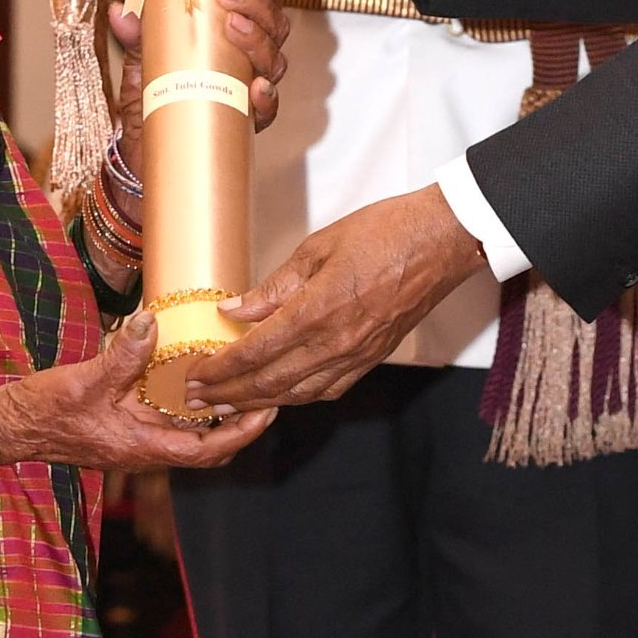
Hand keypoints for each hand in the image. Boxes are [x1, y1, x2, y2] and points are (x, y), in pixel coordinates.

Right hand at [0, 313, 274, 469]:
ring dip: (216, 411)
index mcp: (141, 447)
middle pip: (208, 445)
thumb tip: (150, 321)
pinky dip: (188, 401)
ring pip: (189, 432)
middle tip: (265, 390)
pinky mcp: (127, 426)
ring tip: (240, 377)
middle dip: (240, 422)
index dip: (242, 433)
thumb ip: (120, 355)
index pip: (207, 451)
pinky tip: (194, 372)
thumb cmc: (41, 413)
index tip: (267, 410)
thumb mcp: (83, 380)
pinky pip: (168, 418)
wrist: (10, 427)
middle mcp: (145, 449)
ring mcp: (136, 439)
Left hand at [111, 0, 286, 131]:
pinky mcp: (246, 124)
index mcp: (230, 37)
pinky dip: (266, 97)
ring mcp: (249, 91)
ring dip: (259, 40)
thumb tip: (119, 12)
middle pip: (274, 26)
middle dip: (257, 5)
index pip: (258, 2)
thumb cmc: (154, 100)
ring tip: (234, 28)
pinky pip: (268, 109)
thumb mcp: (143, 62)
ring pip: (274, 60)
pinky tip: (256, 87)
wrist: (147, 152)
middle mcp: (248, 61)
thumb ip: (137, 37)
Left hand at [183, 187, 485, 410]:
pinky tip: (280, 396)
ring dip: (258, 402)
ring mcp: (356, 355)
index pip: (255, 351)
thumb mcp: (318, 247)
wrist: (442, 241)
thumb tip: (234, 309)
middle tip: (196, 398)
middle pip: (270, 381)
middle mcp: (335, 342)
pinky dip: (298, 398)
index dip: (220, 368)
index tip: (194, 373)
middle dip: (228, 393)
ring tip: (228, 404)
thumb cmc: (384, 232)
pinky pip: (328, 390)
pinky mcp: (373, 359)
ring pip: (297, 393)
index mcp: (316, 310)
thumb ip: (274, 286)